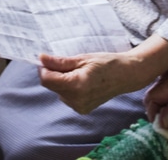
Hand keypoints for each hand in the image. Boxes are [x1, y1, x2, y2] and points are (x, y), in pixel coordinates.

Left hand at [39, 35, 167, 114]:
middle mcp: (76, 99)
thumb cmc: (107, 63)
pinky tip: (83, 82)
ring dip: (62, 81)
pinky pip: (67, 97)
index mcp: (76, 85)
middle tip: (70, 63)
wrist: (126, 75)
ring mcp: (79, 107)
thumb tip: (41, 59)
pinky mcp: (82, 109)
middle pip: (52, 86)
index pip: (47, 79)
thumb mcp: (83, 58)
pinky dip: (70, 88)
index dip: (43, 68)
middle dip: (55, 74)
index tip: (46, 59)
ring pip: (59, 91)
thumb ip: (60, 62)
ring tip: (80, 72)